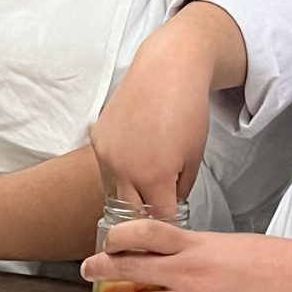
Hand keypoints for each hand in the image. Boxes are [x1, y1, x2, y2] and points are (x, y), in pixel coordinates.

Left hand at [80, 222, 291, 291]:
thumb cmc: (270, 260)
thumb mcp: (226, 243)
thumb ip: (196, 249)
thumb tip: (172, 253)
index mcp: (195, 245)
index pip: (145, 233)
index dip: (118, 236)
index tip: (106, 241)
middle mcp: (189, 273)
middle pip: (132, 270)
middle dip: (102, 272)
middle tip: (86, 273)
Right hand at [90, 6, 238, 219]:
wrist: (167, 70)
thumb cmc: (187, 110)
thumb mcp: (194, 157)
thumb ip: (181, 188)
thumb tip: (169, 204)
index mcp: (152, 176)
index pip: (158, 218)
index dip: (168, 221)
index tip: (171, 222)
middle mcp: (123, 169)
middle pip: (130, 212)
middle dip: (145, 214)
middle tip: (157, 208)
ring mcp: (105, 154)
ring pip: (112, 193)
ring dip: (127, 195)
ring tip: (144, 186)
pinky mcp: (96, 139)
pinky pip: (105, 169)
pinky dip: (117, 173)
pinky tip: (133, 161)